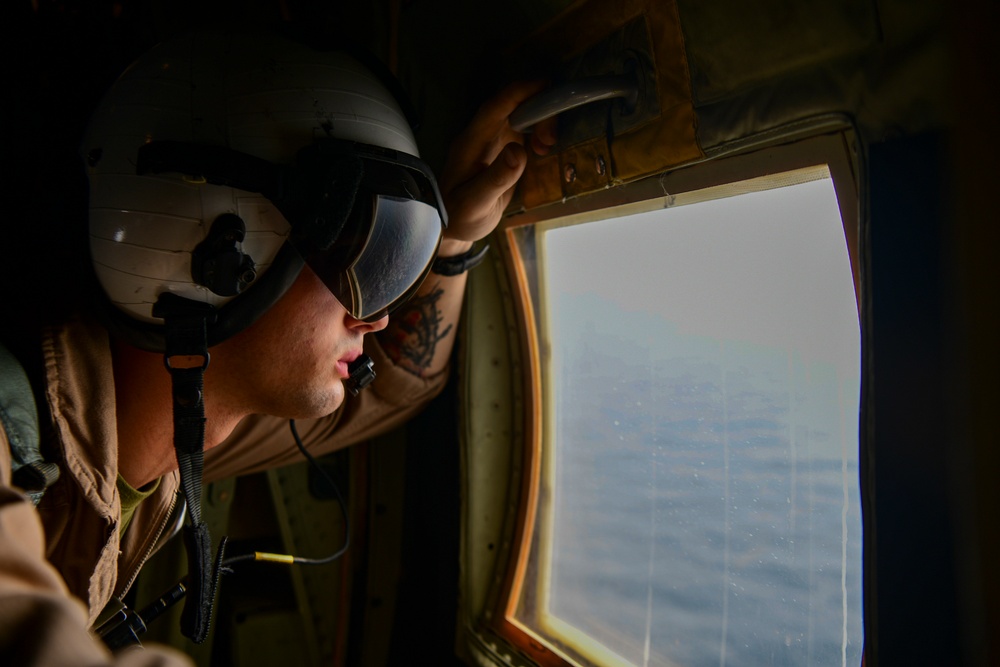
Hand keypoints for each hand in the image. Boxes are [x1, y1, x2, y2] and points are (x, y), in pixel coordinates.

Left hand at [437, 80, 556, 251]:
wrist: (453, 228)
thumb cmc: (459, 216)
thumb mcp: (475, 203)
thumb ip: (496, 178)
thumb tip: (519, 151)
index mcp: (470, 144)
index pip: (495, 108)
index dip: (519, 92)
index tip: (546, 84)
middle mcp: (481, 137)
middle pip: (512, 107)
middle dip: (537, 111)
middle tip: (551, 139)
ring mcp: (492, 143)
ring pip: (520, 117)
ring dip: (540, 121)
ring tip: (549, 145)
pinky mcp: (502, 152)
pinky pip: (523, 131)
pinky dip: (539, 133)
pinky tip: (545, 149)